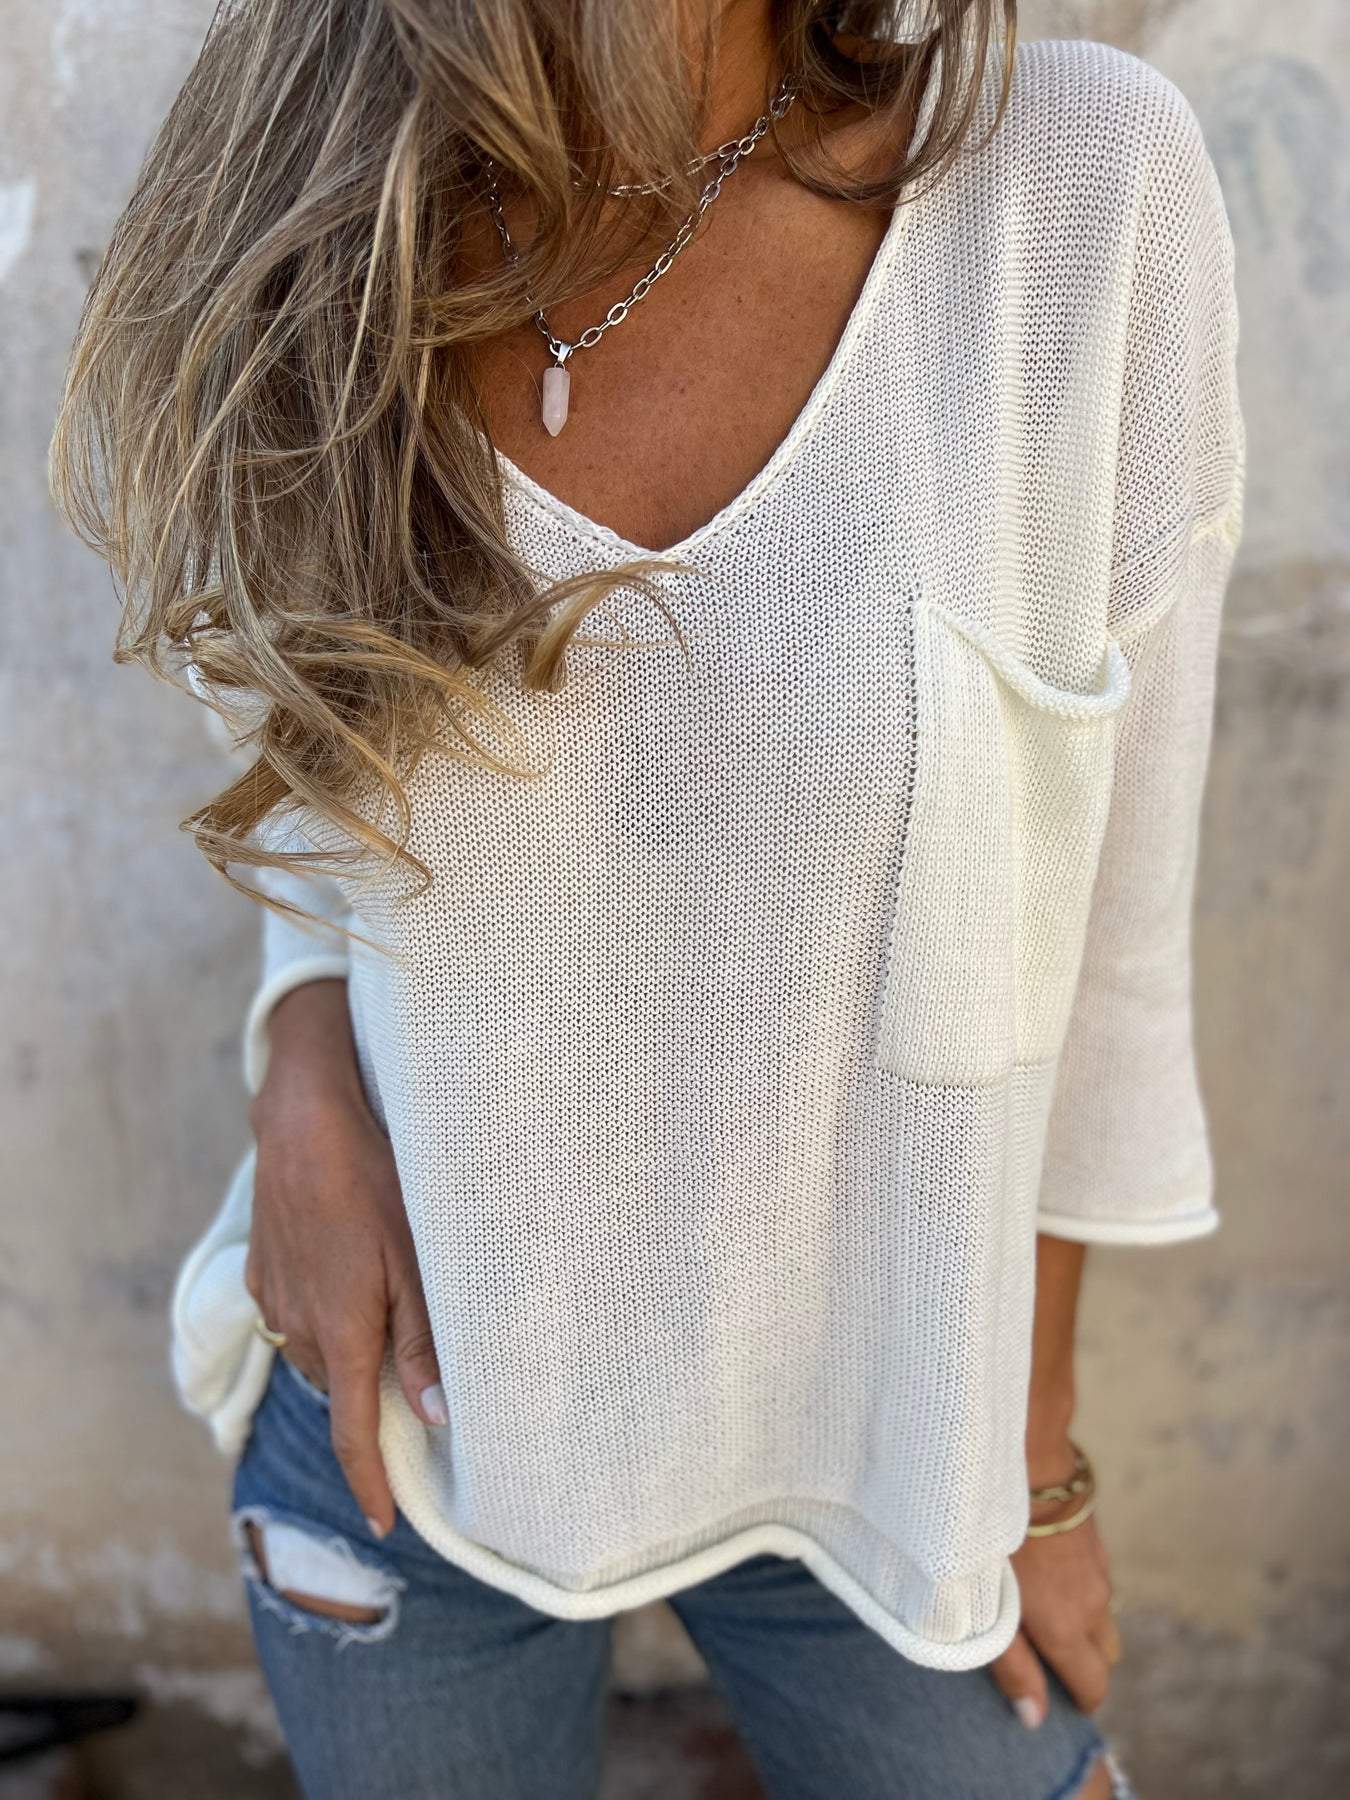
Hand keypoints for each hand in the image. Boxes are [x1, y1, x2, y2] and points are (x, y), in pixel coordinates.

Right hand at [244, 980, 446, 1537]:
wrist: (303, 1122)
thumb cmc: (372, 1183)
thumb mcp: (415, 1261)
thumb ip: (423, 1343)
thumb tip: (437, 1416)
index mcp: (342, 1333)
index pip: (352, 1433)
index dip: (369, 1483)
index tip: (383, 1523)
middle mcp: (299, 1327)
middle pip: (339, 1391)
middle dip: (369, 1404)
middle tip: (414, 1393)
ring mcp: (274, 1299)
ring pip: (317, 1353)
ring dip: (348, 1354)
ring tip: (385, 1318)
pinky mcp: (262, 1273)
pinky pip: (295, 1318)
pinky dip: (324, 1320)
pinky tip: (349, 1278)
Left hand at [989, 1445, 1120, 1727]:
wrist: (1025, 1461)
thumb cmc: (994, 1539)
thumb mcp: (990, 1608)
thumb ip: (1010, 1666)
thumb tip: (1033, 1718)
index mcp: (1070, 1629)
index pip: (1094, 1686)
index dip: (1077, 1700)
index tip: (1055, 1699)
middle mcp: (1094, 1604)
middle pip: (1106, 1656)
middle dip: (1084, 1665)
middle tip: (1045, 1658)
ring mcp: (1098, 1569)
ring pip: (1103, 1614)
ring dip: (1082, 1623)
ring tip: (1039, 1612)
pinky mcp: (1093, 1538)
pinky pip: (1096, 1580)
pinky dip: (1079, 1590)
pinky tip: (1044, 1571)